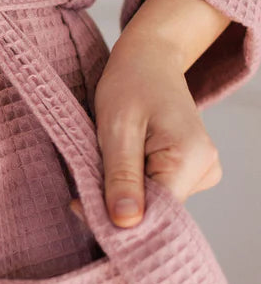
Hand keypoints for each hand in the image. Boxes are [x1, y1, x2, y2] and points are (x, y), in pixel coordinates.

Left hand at [68, 39, 222, 227]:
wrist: (149, 58)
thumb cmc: (130, 83)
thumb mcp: (116, 128)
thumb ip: (121, 177)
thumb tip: (126, 224)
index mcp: (192, 158)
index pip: (156, 214)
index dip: (116, 219)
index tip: (78, 206)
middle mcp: (205, 170)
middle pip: (155, 212)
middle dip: (116, 206)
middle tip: (83, 187)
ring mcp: (201, 172)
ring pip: (154, 205)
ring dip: (122, 194)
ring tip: (105, 162)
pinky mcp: (189, 171)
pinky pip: (157, 192)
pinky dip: (131, 186)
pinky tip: (120, 163)